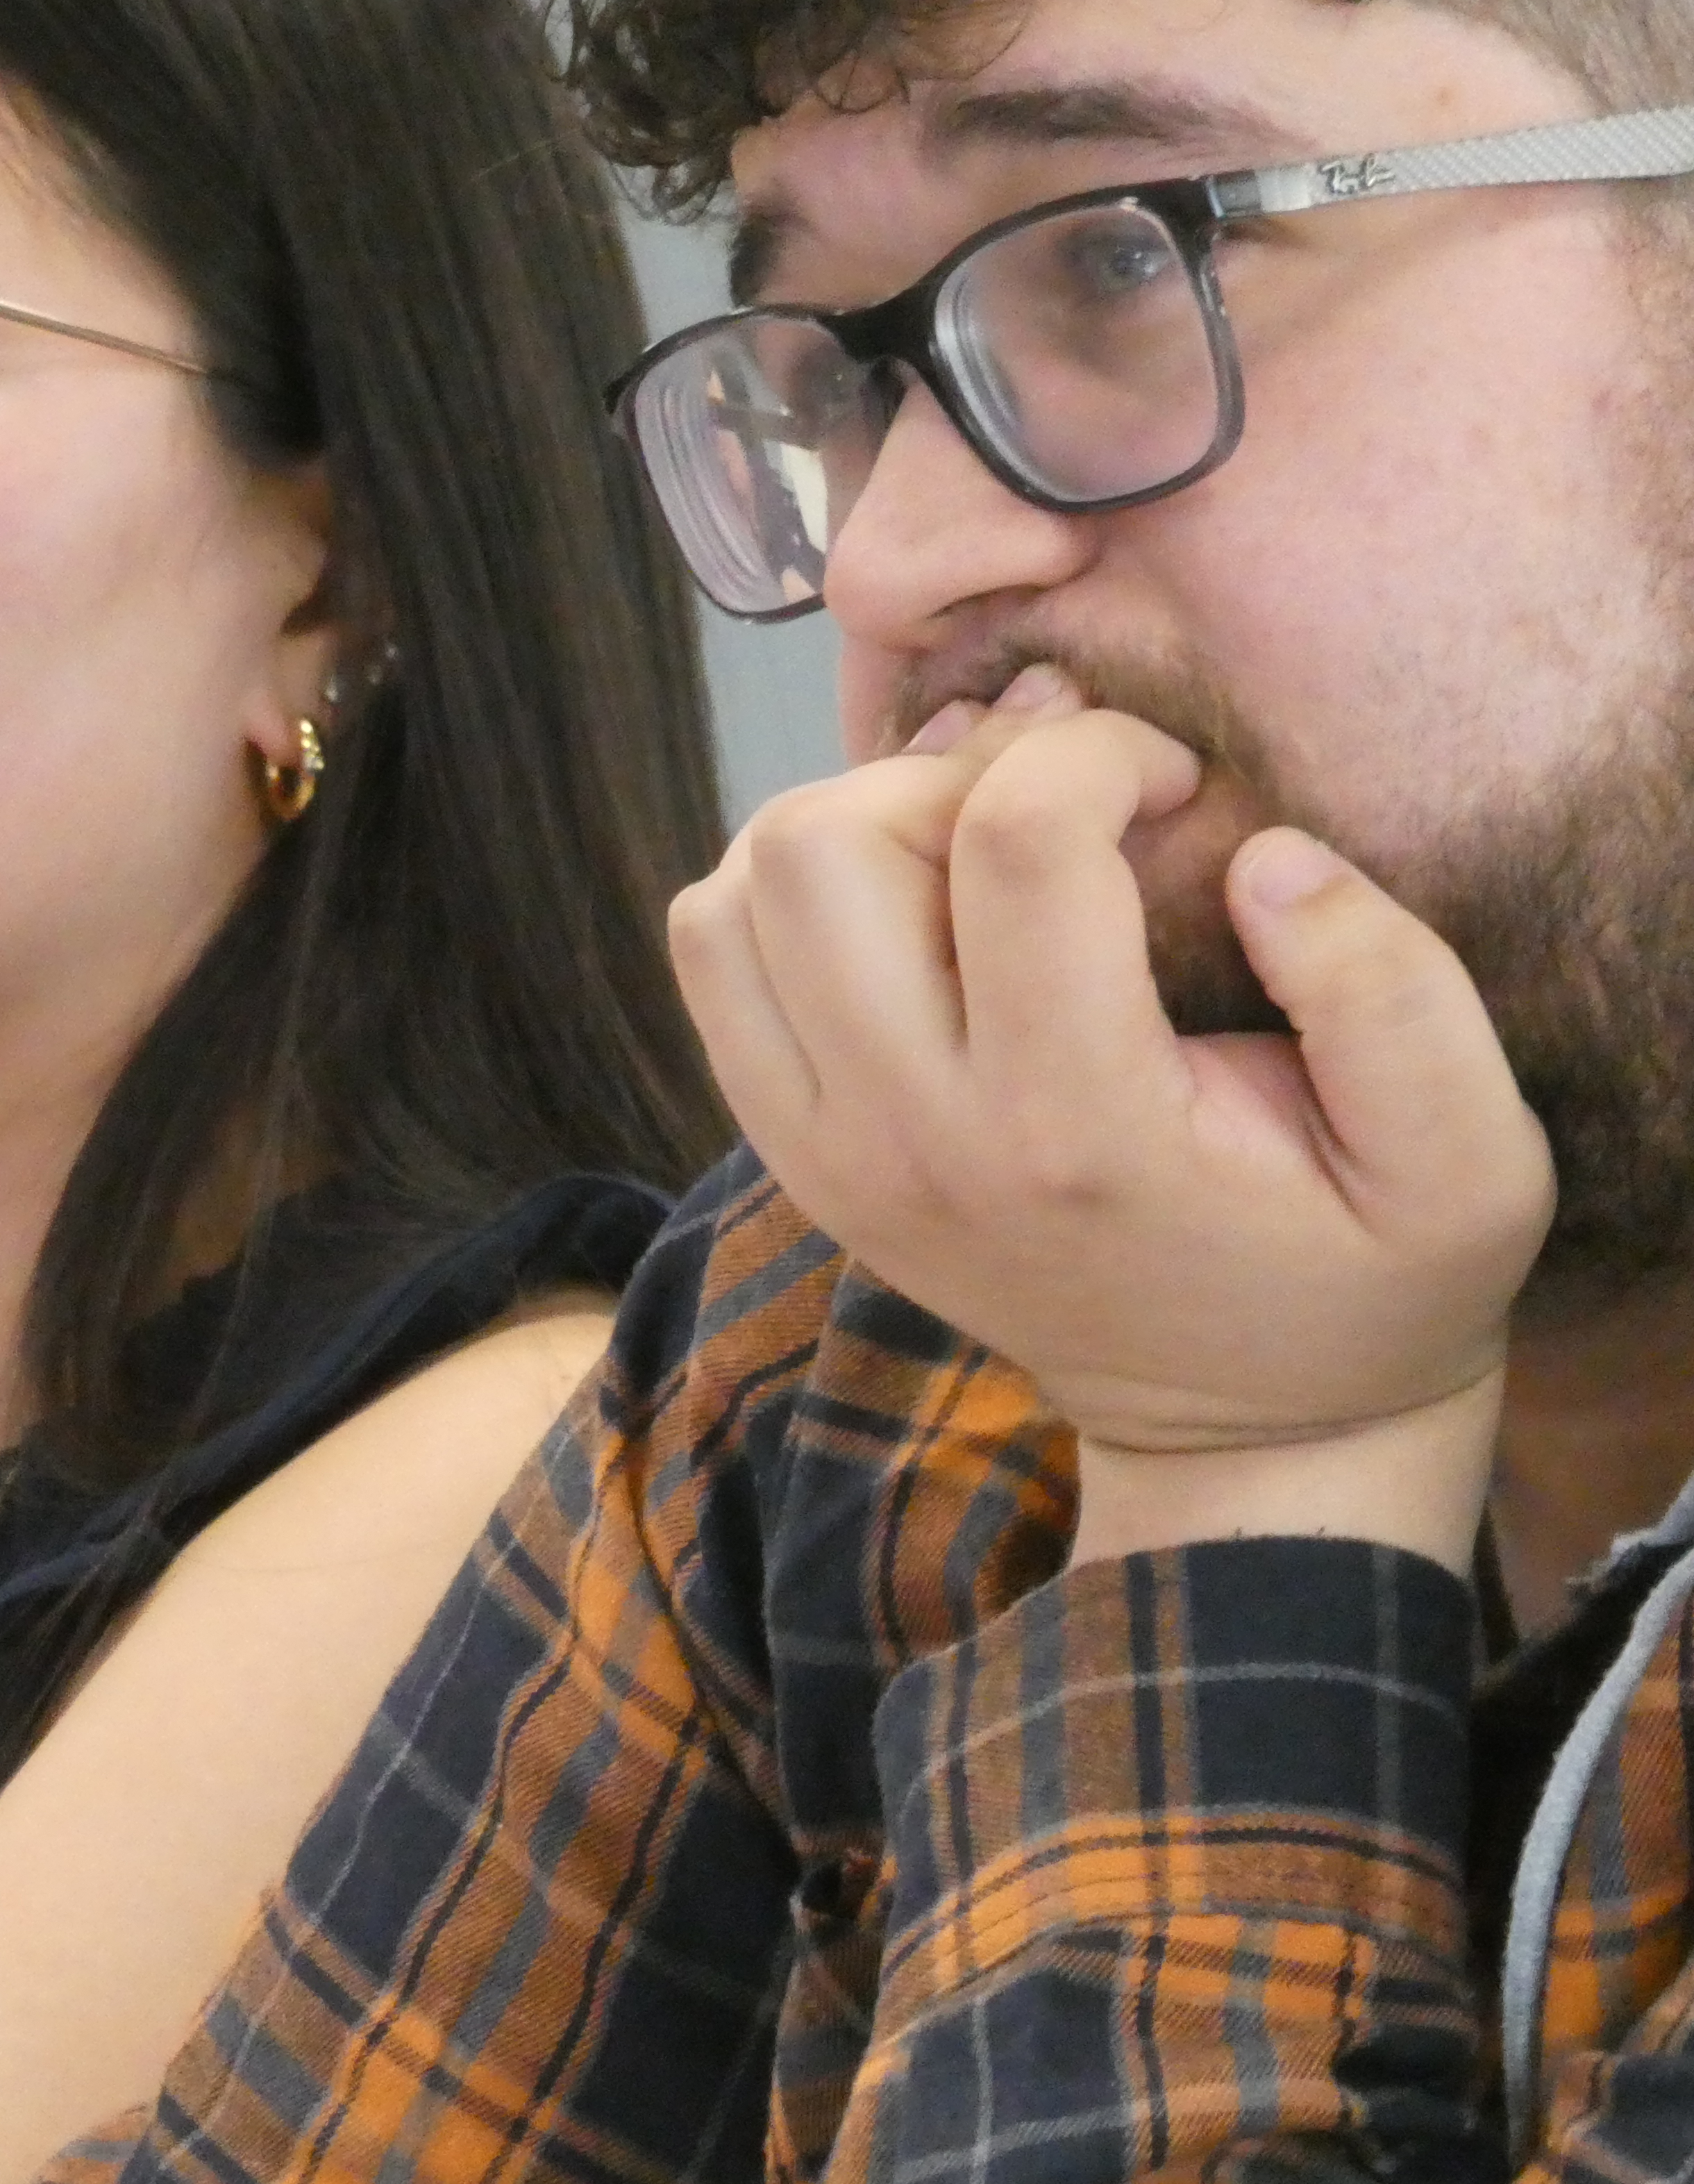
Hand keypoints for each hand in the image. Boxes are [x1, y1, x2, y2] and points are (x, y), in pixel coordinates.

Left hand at [671, 664, 1551, 1570]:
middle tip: (1054, 808)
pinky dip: (787, 899)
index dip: (1096, 752)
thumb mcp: (1469, 1165)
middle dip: (946, 777)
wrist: (1242, 1431)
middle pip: (827, 853)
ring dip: (851, 828)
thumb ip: (1397, 996)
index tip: (1169, 781)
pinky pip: (714, 964)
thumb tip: (1267, 854)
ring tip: (975, 851)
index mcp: (1079, 1128)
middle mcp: (915, 1139)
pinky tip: (911, 910)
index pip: (1014, 848)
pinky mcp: (791, 1152)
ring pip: (735, 898)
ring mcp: (827, 1152)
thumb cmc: (1362, 1281)